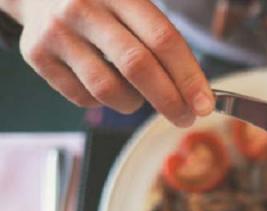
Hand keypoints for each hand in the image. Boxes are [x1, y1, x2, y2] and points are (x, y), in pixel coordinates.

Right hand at [9, 0, 213, 126]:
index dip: (188, 76)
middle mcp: (84, 7)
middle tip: (185, 117)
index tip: (205, 104)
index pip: (163, 39)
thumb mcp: (132, 2)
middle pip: (138, 67)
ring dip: (134, 104)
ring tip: (138, 95)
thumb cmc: (102, 2)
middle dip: (169, 101)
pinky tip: (106, 85)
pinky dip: (104, 102)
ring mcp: (57, 31)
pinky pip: (83, 98)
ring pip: (108, 90)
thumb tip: (196, 93)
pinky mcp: (37, 54)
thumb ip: (162, 39)